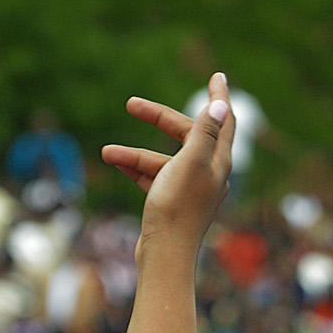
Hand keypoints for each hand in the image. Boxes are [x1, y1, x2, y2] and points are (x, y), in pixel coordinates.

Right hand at [106, 72, 238, 248]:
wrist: (165, 256)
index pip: (224, 122)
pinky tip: (115, 163)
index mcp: (218, 162)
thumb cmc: (177, 208)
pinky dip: (136, 170)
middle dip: (158, 120)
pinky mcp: (173, 203)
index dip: (219, 98)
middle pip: (187, 135)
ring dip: (135, 154)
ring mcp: (190, 189)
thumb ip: (204, 132)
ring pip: (163, 159)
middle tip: (131, 104)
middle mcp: (209, 174)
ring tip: (107, 152)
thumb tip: (222, 105)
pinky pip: (154, 178)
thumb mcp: (190, 162)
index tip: (217, 76)